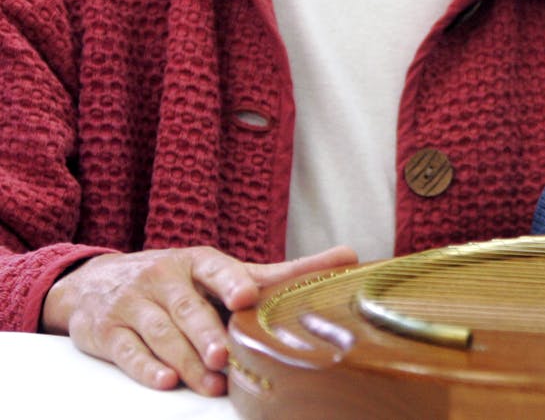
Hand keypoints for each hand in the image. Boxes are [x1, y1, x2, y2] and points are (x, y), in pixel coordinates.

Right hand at [41, 245, 357, 394]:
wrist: (99, 283)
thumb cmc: (181, 280)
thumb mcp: (225, 271)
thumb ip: (283, 272)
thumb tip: (350, 257)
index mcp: (198, 261)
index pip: (216, 268)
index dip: (230, 281)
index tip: (245, 296)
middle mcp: (164, 277)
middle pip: (187, 309)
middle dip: (205, 334)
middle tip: (224, 356)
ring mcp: (134, 303)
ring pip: (160, 334)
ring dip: (183, 360)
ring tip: (207, 382)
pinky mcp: (107, 331)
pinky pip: (127, 350)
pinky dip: (145, 368)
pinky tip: (164, 380)